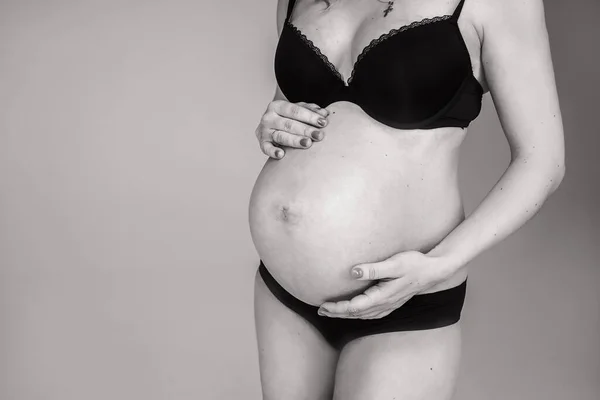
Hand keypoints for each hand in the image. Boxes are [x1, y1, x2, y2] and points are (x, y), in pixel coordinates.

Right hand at [255, 100, 328, 158]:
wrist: (270, 123)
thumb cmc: (287, 116)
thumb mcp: (297, 109)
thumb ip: (310, 110)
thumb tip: (324, 113)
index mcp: (277, 105)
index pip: (295, 110)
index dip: (310, 116)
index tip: (323, 122)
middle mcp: (268, 117)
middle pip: (289, 124)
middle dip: (306, 130)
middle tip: (319, 135)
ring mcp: (264, 130)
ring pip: (281, 136)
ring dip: (295, 140)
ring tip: (308, 143)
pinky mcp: (262, 142)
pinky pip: (266, 148)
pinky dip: (272, 152)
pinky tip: (281, 155)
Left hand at [318, 251, 454, 318]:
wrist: (434, 271)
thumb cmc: (415, 264)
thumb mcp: (394, 263)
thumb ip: (373, 269)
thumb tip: (353, 271)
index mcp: (382, 296)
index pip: (354, 307)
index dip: (337, 308)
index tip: (323, 305)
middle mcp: (384, 304)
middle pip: (356, 314)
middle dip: (337, 313)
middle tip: (320, 311)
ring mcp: (388, 306)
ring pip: (363, 315)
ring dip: (346, 315)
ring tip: (331, 312)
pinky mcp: (391, 303)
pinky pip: (370, 314)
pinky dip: (358, 314)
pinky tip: (353, 312)